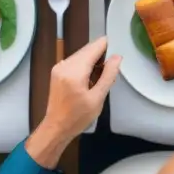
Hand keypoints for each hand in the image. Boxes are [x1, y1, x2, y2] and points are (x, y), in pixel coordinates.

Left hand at [26, 37, 120, 167]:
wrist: (56, 128)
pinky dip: (85, 65)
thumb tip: (117, 57)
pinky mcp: (57, 71)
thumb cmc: (78, 117)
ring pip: (81, 54)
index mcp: (75, 70)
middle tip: (111, 69)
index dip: (108, 46)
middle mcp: (65, 64)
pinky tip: (90, 78)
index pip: (94, 47)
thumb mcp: (97, 99)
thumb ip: (108, 76)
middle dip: (101, 54)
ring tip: (101, 75)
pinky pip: (75, 61)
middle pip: (87, 49)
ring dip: (93, 60)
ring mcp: (59, 66)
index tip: (118, 52)